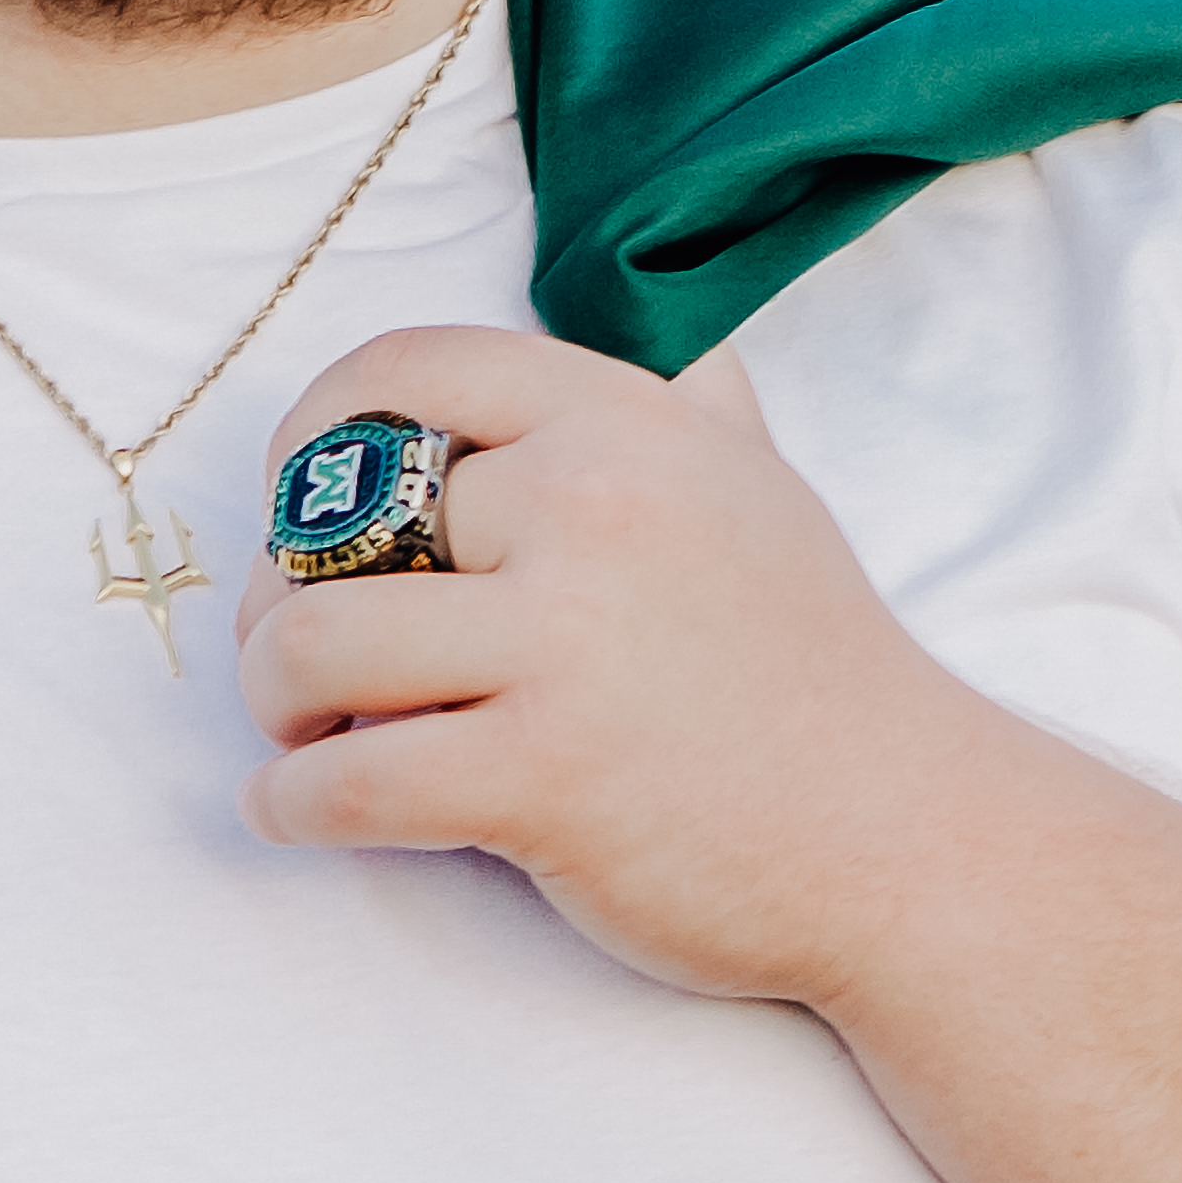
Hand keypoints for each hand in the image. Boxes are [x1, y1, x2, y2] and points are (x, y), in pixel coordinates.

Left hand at [229, 321, 956, 1008]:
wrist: (908, 837)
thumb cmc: (819, 675)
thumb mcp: (765, 493)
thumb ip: (698, 412)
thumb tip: (685, 345)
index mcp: (627, 423)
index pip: (407, 369)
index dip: (310, 433)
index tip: (292, 505)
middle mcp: (592, 508)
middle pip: (336, 524)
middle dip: (284, 601)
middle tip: (303, 667)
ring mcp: (566, 644)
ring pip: (312, 645)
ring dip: (272, 702)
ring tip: (304, 739)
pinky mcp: (543, 778)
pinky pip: (346, 784)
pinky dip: (291, 806)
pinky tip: (301, 813)